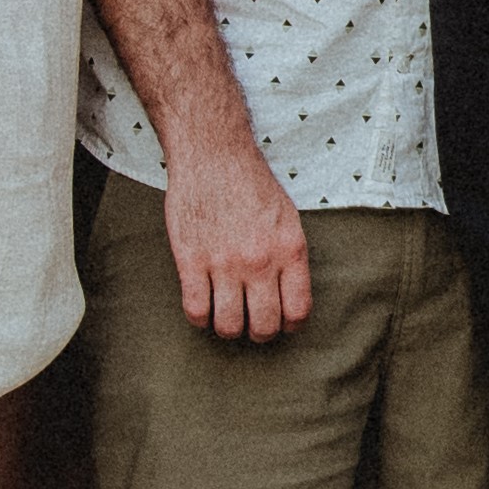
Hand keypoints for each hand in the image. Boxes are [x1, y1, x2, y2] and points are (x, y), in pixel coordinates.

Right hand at [159, 147, 316, 341]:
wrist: (214, 155)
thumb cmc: (251, 184)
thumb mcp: (287, 218)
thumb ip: (290, 257)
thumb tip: (290, 295)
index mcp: (290, 250)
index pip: (298, 311)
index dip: (290, 326)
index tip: (281, 323)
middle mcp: (259, 261)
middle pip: (264, 326)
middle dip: (259, 333)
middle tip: (251, 324)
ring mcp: (223, 262)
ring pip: (228, 325)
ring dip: (228, 328)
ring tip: (225, 317)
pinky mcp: (190, 259)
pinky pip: (196, 310)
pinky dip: (199, 318)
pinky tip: (202, 305)